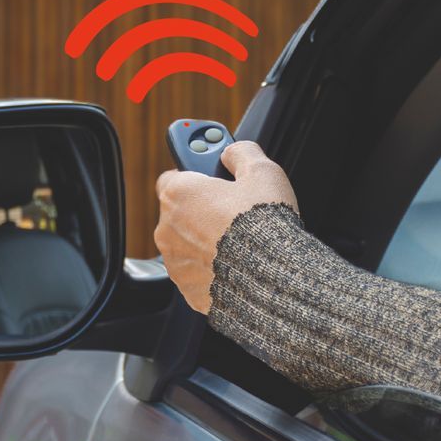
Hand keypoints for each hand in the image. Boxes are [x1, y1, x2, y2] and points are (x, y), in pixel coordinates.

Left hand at [154, 141, 297, 313]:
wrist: (273, 277)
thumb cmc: (265, 224)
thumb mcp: (261, 171)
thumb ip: (241, 153)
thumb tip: (233, 152)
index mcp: (178, 194)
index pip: (174, 176)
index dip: (197, 175)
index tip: (212, 175)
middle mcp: (167, 228)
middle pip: (181, 212)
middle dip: (203, 209)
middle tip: (234, 209)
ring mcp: (175, 262)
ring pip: (187, 244)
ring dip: (205, 241)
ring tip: (240, 240)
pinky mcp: (187, 289)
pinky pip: (196, 272)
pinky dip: (210, 268)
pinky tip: (236, 264)